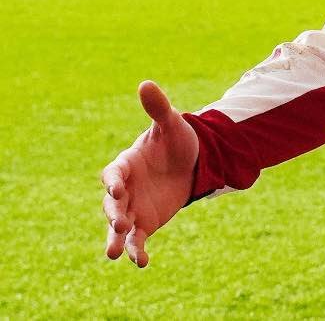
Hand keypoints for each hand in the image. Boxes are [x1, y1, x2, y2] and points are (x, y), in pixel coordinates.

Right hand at [101, 81, 198, 266]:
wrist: (192, 162)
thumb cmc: (176, 141)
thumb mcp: (171, 124)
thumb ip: (158, 109)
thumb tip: (146, 83)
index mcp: (126, 164)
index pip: (113, 173)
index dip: (113, 181)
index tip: (117, 188)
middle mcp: (124, 189)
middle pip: (111, 204)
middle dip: (113, 213)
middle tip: (119, 222)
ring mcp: (133, 208)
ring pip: (118, 227)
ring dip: (116, 239)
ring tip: (113, 254)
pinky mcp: (145, 223)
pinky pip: (137, 240)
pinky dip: (137, 251)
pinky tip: (142, 263)